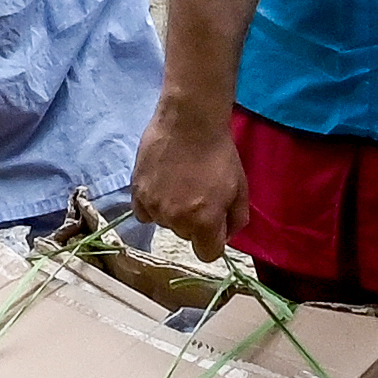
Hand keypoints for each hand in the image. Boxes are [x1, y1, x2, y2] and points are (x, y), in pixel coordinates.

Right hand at [130, 101, 246, 261]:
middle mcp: (176, 219)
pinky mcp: (136, 191)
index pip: (207, 254)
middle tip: (198, 194)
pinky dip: (152, 205)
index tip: (214, 224)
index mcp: (205, 222)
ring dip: (172, 211)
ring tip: (178, 184)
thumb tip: (225, 236)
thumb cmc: (219, 154)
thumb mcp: (240, 189)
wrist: (189, 122)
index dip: (213, 241)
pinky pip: (144, 212)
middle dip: (193, 222)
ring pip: (164, 223)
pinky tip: (161, 187)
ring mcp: (153, 206)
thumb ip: (236, 220)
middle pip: (185, 235)